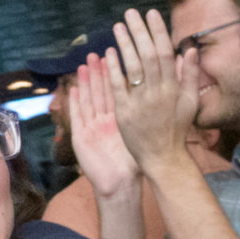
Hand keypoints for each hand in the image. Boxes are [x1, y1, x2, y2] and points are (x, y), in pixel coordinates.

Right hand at [67, 54, 138, 199]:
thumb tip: (167, 94)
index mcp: (120, 119)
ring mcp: (91, 128)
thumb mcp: (142, 136)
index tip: (117, 55)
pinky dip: (75, 103)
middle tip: (96, 53)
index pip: (118, 92)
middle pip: (100, 92)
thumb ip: (151, 115)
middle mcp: (104, 121)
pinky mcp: (81, 138)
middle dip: (98, 73)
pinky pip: (78, 117)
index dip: (117, 74)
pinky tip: (73, 88)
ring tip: (84, 64)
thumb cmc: (133, 163)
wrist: (119, 185)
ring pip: (88, 100)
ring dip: (86, 83)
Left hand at [108, 8, 196, 169]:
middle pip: (148, 55)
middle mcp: (157, 93)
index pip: (165, 53)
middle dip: (139, 31)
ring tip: (118, 26)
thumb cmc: (177, 129)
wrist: (163, 158)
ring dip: (125, 44)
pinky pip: (117, 87)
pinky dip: (113, 69)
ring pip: (132, 67)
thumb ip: (190, 75)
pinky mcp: (124, 113)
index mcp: (173, 88)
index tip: (152, 14)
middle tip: (131, 13)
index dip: (158, 32)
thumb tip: (189, 49)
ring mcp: (140, 102)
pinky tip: (108, 52)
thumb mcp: (190, 102)